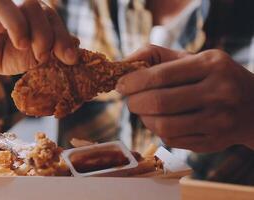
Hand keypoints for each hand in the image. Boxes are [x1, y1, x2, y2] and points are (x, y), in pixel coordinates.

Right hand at [0, 0, 77, 82]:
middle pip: (28, 3)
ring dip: (15, 22)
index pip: (48, 13)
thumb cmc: (6, 56)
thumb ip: (52, 48)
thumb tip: (78, 45)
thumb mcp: (33, 56)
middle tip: (42, 54)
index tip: (69, 58)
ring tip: (21, 45)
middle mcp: (6, 5)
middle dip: (41, 31)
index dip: (60, 34)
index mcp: (26, 11)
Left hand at [116, 45, 253, 151]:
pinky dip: (158, 130)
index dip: (133, 82)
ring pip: (162, 125)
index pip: (160, 76)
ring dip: (144, 118)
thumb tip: (123, 63)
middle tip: (131, 99)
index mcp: (211, 65)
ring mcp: (217, 121)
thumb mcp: (193, 59)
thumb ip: (156, 56)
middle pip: (158, 102)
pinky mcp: (212, 142)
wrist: (253, 107)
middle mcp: (218, 93)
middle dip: (134, 102)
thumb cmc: (213, 78)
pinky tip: (162, 120)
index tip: (120, 85)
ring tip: (145, 110)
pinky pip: (171, 139)